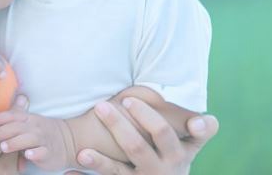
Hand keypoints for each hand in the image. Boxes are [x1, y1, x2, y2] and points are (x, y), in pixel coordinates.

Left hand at [0, 110, 74, 170]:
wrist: (68, 140)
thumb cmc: (40, 131)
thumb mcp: (26, 122)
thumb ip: (10, 118)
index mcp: (27, 118)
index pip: (11, 115)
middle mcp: (34, 126)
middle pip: (16, 127)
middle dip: (0, 132)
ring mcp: (43, 139)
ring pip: (29, 138)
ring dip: (15, 142)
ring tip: (3, 147)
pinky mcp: (50, 152)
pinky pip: (43, 152)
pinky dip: (35, 153)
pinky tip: (27, 156)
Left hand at [68, 98, 218, 174]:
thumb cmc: (174, 160)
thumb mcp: (190, 147)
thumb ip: (199, 129)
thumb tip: (202, 120)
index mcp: (179, 154)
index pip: (169, 135)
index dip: (158, 120)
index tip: (136, 103)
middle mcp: (164, 170)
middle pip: (138, 147)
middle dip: (119, 126)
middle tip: (101, 106)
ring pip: (119, 173)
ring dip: (99, 163)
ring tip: (82, 153)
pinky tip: (69, 172)